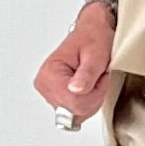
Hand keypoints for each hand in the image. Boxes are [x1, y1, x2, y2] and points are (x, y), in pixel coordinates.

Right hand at [33, 5, 113, 122]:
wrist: (93, 32)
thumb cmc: (94, 38)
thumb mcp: (96, 54)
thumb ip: (87, 74)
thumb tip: (75, 90)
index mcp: (50, 73)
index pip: (75, 102)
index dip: (95, 92)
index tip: (99, 75)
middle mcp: (45, 85)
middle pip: (76, 110)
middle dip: (95, 96)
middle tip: (97, 76)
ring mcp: (50, 94)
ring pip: (78, 114)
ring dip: (93, 99)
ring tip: (93, 78)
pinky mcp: (58, 99)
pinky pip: (78, 113)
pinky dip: (89, 102)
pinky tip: (88, 87)